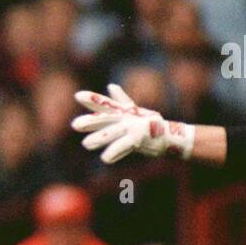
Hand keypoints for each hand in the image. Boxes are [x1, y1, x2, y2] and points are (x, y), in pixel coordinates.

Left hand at [72, 83, 195, 163]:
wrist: (171, 136)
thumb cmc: (151, 124)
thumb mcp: (134, 111)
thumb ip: (121, 100)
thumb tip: (111, 86)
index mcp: (123, 112)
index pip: (106, 105)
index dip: (93, 100)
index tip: (78, 96)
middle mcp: (127, 118)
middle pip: (106, 119)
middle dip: (91, 121)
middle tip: (75, 125)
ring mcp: (133, 127)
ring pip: (112, 133)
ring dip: (99, 138)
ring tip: (85, 145)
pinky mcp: (139, 138)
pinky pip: (123, 146)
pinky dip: (114, 152)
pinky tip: (105, 159)